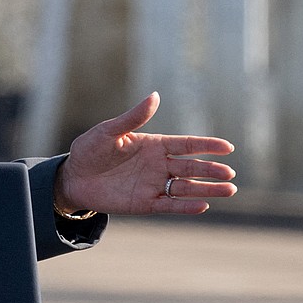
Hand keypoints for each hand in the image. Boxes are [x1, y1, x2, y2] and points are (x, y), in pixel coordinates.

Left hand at [56, 92, 236, 215]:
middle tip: (230, 174)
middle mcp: (159, 165)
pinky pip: (170, 205)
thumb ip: (133, 117)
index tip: (228, 147)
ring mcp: (154, 185)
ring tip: (229, 189)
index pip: (186, 144)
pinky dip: (186, 206)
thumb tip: (155, 95)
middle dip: (211, 170)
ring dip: (207, 189)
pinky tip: (202, 205)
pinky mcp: (145, 203)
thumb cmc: (90, 150)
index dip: (207, 146)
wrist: (73, 177)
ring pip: (186, 188)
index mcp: (154, 145)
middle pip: (191, 167)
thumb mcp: (109, 131)